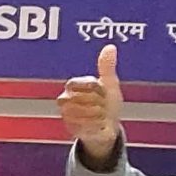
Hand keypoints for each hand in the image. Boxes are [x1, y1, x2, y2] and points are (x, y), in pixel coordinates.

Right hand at [56, 43, 124, 167]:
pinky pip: (86, 124)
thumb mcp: (110, 83)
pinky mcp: (70, 128)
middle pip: (82, 98)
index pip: (76, 83)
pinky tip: (98, 123)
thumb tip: (110, 47)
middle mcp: (65, 100)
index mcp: (73, 87)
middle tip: (102, 104)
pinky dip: (97, 124)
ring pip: (84, 111)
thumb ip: (106, 66)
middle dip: (98, 102)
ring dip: (98, 114)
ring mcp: (67, 114)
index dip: (93, 87)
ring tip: (100, 114)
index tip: (100, 90)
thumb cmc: (108, 104)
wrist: (108, 127)